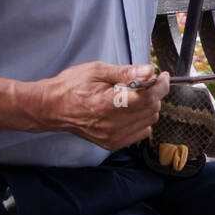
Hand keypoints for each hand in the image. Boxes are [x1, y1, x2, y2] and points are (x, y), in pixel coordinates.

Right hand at [37, 61, 170, 150]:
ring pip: (149, 121)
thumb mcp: (97, 71)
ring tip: (131, 97)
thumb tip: (149, 71)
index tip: (162, 76)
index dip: (160, 85)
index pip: (148, 98)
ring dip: (147, 107)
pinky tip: (127, 110)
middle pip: (152, 109)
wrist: (52, 108)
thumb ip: (126, 72)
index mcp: (109, 104)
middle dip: (152, 93)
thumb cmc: (71, 87)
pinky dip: (141, 120)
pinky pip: (141, 132)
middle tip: (141, 83)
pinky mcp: (112, 143)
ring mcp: (113, 137)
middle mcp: (112, 125)